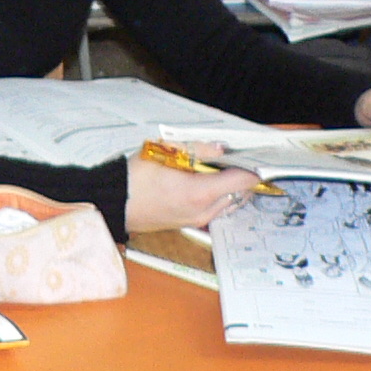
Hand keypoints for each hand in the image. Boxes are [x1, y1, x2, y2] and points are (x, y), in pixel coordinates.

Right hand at [125, 146, 261, 233]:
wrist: (115, 203)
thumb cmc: (133, 180)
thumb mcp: (164, 152)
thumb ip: (198, 148)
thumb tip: (220, 148)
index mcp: (198, 193)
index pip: (242, 181)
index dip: (252, 167)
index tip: (255, 157)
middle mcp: (202, 211)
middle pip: (241, 193)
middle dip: (242, 175)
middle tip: (234, 158)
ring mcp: (197, 220)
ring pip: (230, 202)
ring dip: (231, 186)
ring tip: (217, 167)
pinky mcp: (191, 223)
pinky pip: (217, 208)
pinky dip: (219, 194)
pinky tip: (204, 180)